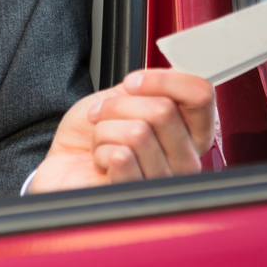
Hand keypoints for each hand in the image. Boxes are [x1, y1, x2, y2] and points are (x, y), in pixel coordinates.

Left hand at [26, 69, 217, 192]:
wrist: (66, 162)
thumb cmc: (97, 133)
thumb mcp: (127, 98)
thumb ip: (157, 87)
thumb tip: (174, 71)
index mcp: (191, 132)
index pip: (201, 94)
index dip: (163, 80)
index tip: (133, 82)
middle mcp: (186, 160)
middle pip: (163, 110)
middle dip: (120, 105)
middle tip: (105, 115)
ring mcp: (164, 182)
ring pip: (139, 132)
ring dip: (106, 129)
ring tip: (102, 141)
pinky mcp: (137, 195)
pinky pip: (121, 156)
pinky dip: (100, 150)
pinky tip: (101, 162)